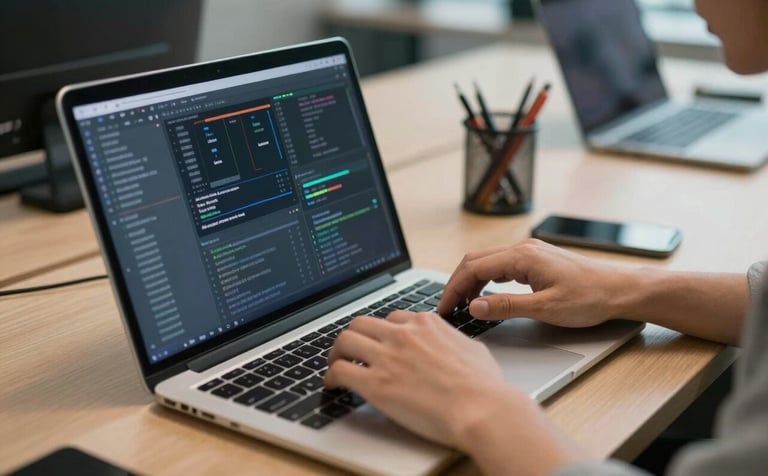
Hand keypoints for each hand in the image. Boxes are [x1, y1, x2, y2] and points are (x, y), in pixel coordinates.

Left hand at [324, 311, 509, 446]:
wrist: (481, 408)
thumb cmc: (485, 386)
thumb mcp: (473, 349)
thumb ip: (455, 342)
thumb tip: (455, 346)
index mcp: (426, 324)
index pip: (393, 317)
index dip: (383, 332)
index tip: (379, 343)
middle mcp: (403, 334)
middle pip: (362, 323)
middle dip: (354, 336)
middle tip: (349, 350)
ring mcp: (388, 357)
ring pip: (345, 340)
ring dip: (337, 353)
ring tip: (335, 365)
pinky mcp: (376, 383)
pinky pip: (341, 370)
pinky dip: (332, 376)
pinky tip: (333, 384)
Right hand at [437, 239, 630, 326]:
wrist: (620, 290)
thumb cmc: (590, 298)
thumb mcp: (546, 308)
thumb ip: (507, 307)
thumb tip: (475, 306)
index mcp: (522, 256)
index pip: (473, 268)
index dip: (453, 289)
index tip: (444, 308)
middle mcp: (523, 249)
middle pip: (475, 261)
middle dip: (456, 283)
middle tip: (447, 307)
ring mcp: (530, 253)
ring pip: (487, 262)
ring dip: (470, 281)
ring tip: (461, 304)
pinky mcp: (536, 260)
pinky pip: (501, 266)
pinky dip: (486, 279)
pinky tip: (485, 295)